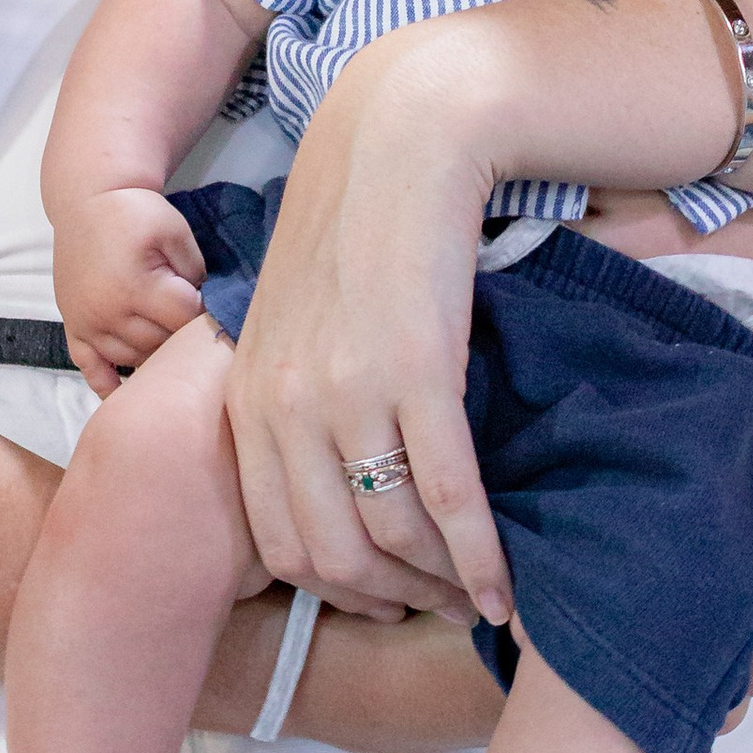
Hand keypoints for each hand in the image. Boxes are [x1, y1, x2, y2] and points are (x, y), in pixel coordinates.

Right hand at [51, 185, 205, 396]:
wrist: (87, 201)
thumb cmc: (136, 212)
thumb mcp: (175, 232)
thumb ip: (196, 272)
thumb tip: (213, 310)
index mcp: (137, 286)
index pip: (184, 322)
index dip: (207, 320)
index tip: (222, 319)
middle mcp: (109, 312)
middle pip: (159, 346)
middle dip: (183, 342)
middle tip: (201, 339)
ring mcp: (87, 323)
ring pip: (131, 360)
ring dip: (155, 359)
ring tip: (176, 357)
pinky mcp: (73, 327)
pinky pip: (90, 369)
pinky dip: (108, 387)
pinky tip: (127, 399)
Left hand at [225, 31, 511, 627]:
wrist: (396, 140)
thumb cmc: (352, 223)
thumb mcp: (292, 316)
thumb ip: (293, 392)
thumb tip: (328, 472)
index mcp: (249, 398)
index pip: (277, 542)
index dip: (337, 590)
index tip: (387, 601)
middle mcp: (286, 407)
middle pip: (333, 558)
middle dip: (392, 602)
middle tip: (439, 613)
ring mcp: (347, 393)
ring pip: (392, 538)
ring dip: (441, 588)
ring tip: (478, 601)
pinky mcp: (416, 373)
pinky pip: (447, 496)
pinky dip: (479, 556)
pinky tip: (503, 585)